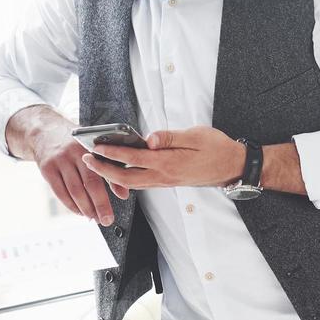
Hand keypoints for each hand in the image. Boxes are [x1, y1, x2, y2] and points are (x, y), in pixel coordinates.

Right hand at [32, 123, 120, 225]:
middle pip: (88, 184)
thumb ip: (109, 169)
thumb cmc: (73, 142)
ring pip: (74, 190)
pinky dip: (70, 205)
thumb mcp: (92, 148)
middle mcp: (74, 152)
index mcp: (90, 146)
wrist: (44, 131)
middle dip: (98, 206)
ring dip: (85, 208)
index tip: (117, 207)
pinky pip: (60, 192)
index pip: (103, 171)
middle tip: (105, 220)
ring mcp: (59, 160)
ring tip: (93, 217)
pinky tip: (79, 211)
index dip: (111, 190)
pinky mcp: (47, 168)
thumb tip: (123, 194)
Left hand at [83, 126, 244, 190]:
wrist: (233, 166)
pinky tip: (121, 170)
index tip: (95, 147)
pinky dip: (127, 178)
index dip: (111, 153)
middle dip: (104, 170)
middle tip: (87, 160)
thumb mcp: (195, 136)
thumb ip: (169, 137)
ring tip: (98, 165)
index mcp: (168, 163)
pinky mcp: (169, 182)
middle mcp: (164, 177)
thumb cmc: (217, 148)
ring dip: (113, 175)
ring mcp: (166, 182)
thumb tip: (148, 138)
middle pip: (126, 178)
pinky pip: (143, 183)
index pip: (132, 158)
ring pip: (133, 183)